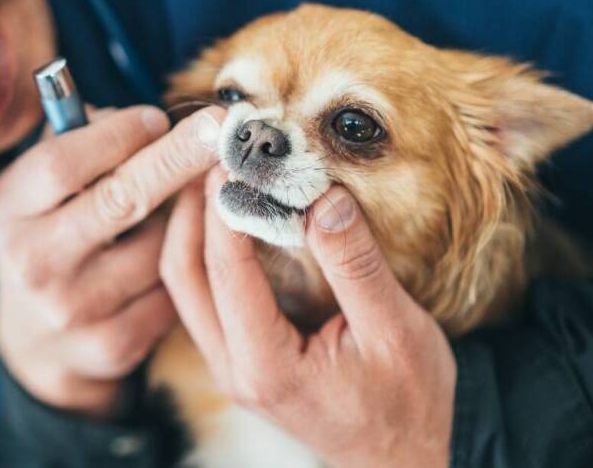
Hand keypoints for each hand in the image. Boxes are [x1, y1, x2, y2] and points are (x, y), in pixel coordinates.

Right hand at [0, 105, 222, 417]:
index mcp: (11, 208)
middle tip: (219, 129)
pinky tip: (168, 260)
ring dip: (179, 221)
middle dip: (176, 158)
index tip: (158, 117)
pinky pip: (172, 290)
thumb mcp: (40, 187)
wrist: (35, 338)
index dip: (117, 135)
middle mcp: (35, 261)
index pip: (63, 163)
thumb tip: (145, 119)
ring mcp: (72, 308)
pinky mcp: (112, 344)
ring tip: (168, 214)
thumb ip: (77, 141)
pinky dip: (181, 267)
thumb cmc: (52, 234)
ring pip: (158, 246)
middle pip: (120, 199)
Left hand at [160, 169, 455, 465]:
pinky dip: (207, 252)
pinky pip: (203, 297)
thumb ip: (355, 265)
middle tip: (212, 154)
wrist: (405, 458)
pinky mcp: (239, 358)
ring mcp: (230, 366)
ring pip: (185, 286)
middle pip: (183, 275)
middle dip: (192, 209)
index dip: (225, 206)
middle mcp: (234, 368)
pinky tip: (227, 217)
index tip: (233, 155)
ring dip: (193, 228)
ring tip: (215, 174)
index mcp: (267, 365)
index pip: (226, 270)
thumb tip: (323, 196)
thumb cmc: (409, 401)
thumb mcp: (396, 330)